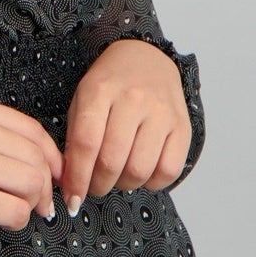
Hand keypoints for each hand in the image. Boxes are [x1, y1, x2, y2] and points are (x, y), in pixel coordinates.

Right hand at [0, 97, 63, 233]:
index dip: (52, 158)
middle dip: (44, 186)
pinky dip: (17, 220)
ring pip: (33, 185)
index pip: (34, 132)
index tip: (55, 176)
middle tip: (37, 202)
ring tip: (13, 208)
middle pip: (38, 160)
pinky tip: (1, 219)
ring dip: (30, 203)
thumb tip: (45, 165)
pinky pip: (17, 211)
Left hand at [61, 38, 191, 206]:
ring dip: (123, 184)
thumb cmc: (110, 84)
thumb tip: (72, 185)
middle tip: (94, 187)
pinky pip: (169, 170)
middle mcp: (133, 100)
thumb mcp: (83, 100)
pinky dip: (152, 183)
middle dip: (97, 185)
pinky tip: (141, 172)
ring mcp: (161, 112)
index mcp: (100, 91)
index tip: (72, 199)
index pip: (86, 144)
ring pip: (140, 170)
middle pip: (112, 161)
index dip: (77, 178)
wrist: (146, 57)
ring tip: (117, 176)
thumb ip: (75, 139)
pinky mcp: (183, 126)